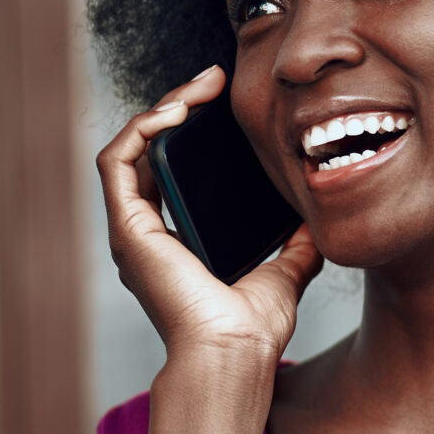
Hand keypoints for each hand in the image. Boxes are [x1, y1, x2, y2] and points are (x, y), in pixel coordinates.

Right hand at [98, 66, 322, 366]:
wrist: (234, 353)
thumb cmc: (252, 330)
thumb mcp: (285, 273)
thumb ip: (295, 246)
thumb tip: (315, 221)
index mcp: (176, 244)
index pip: (173, 171)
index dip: (193, 131)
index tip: (226, 103)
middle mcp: (147, 234)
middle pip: (152, 152)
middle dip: (179, 107)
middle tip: (215, 80)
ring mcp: (132, 230)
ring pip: (132, 148)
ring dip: (161, 108)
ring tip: (199, 87)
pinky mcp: (127, 227)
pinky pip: (118, 160)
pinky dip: (142, 128)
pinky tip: (176, 109)